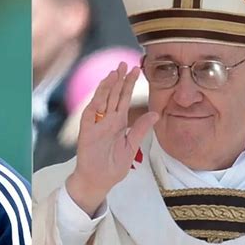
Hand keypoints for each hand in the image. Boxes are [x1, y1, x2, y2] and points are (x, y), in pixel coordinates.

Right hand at [66, 63, 158, 216]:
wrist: (99, 180)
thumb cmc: (113, 166)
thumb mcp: (132, 146)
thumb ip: (141, 129)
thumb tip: (156, 113)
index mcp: (119, 122)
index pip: (124, 99)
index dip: (129, 84)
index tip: (136, 69)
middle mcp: (108, 120)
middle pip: (114, 95)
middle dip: (119, 79)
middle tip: (125, 63)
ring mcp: (97, 124)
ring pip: (102, 100)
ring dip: (108, 86)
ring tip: (115, 72)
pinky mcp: (88, 131)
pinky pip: (91, 112)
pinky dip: (96, 100)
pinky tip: (103, 90)